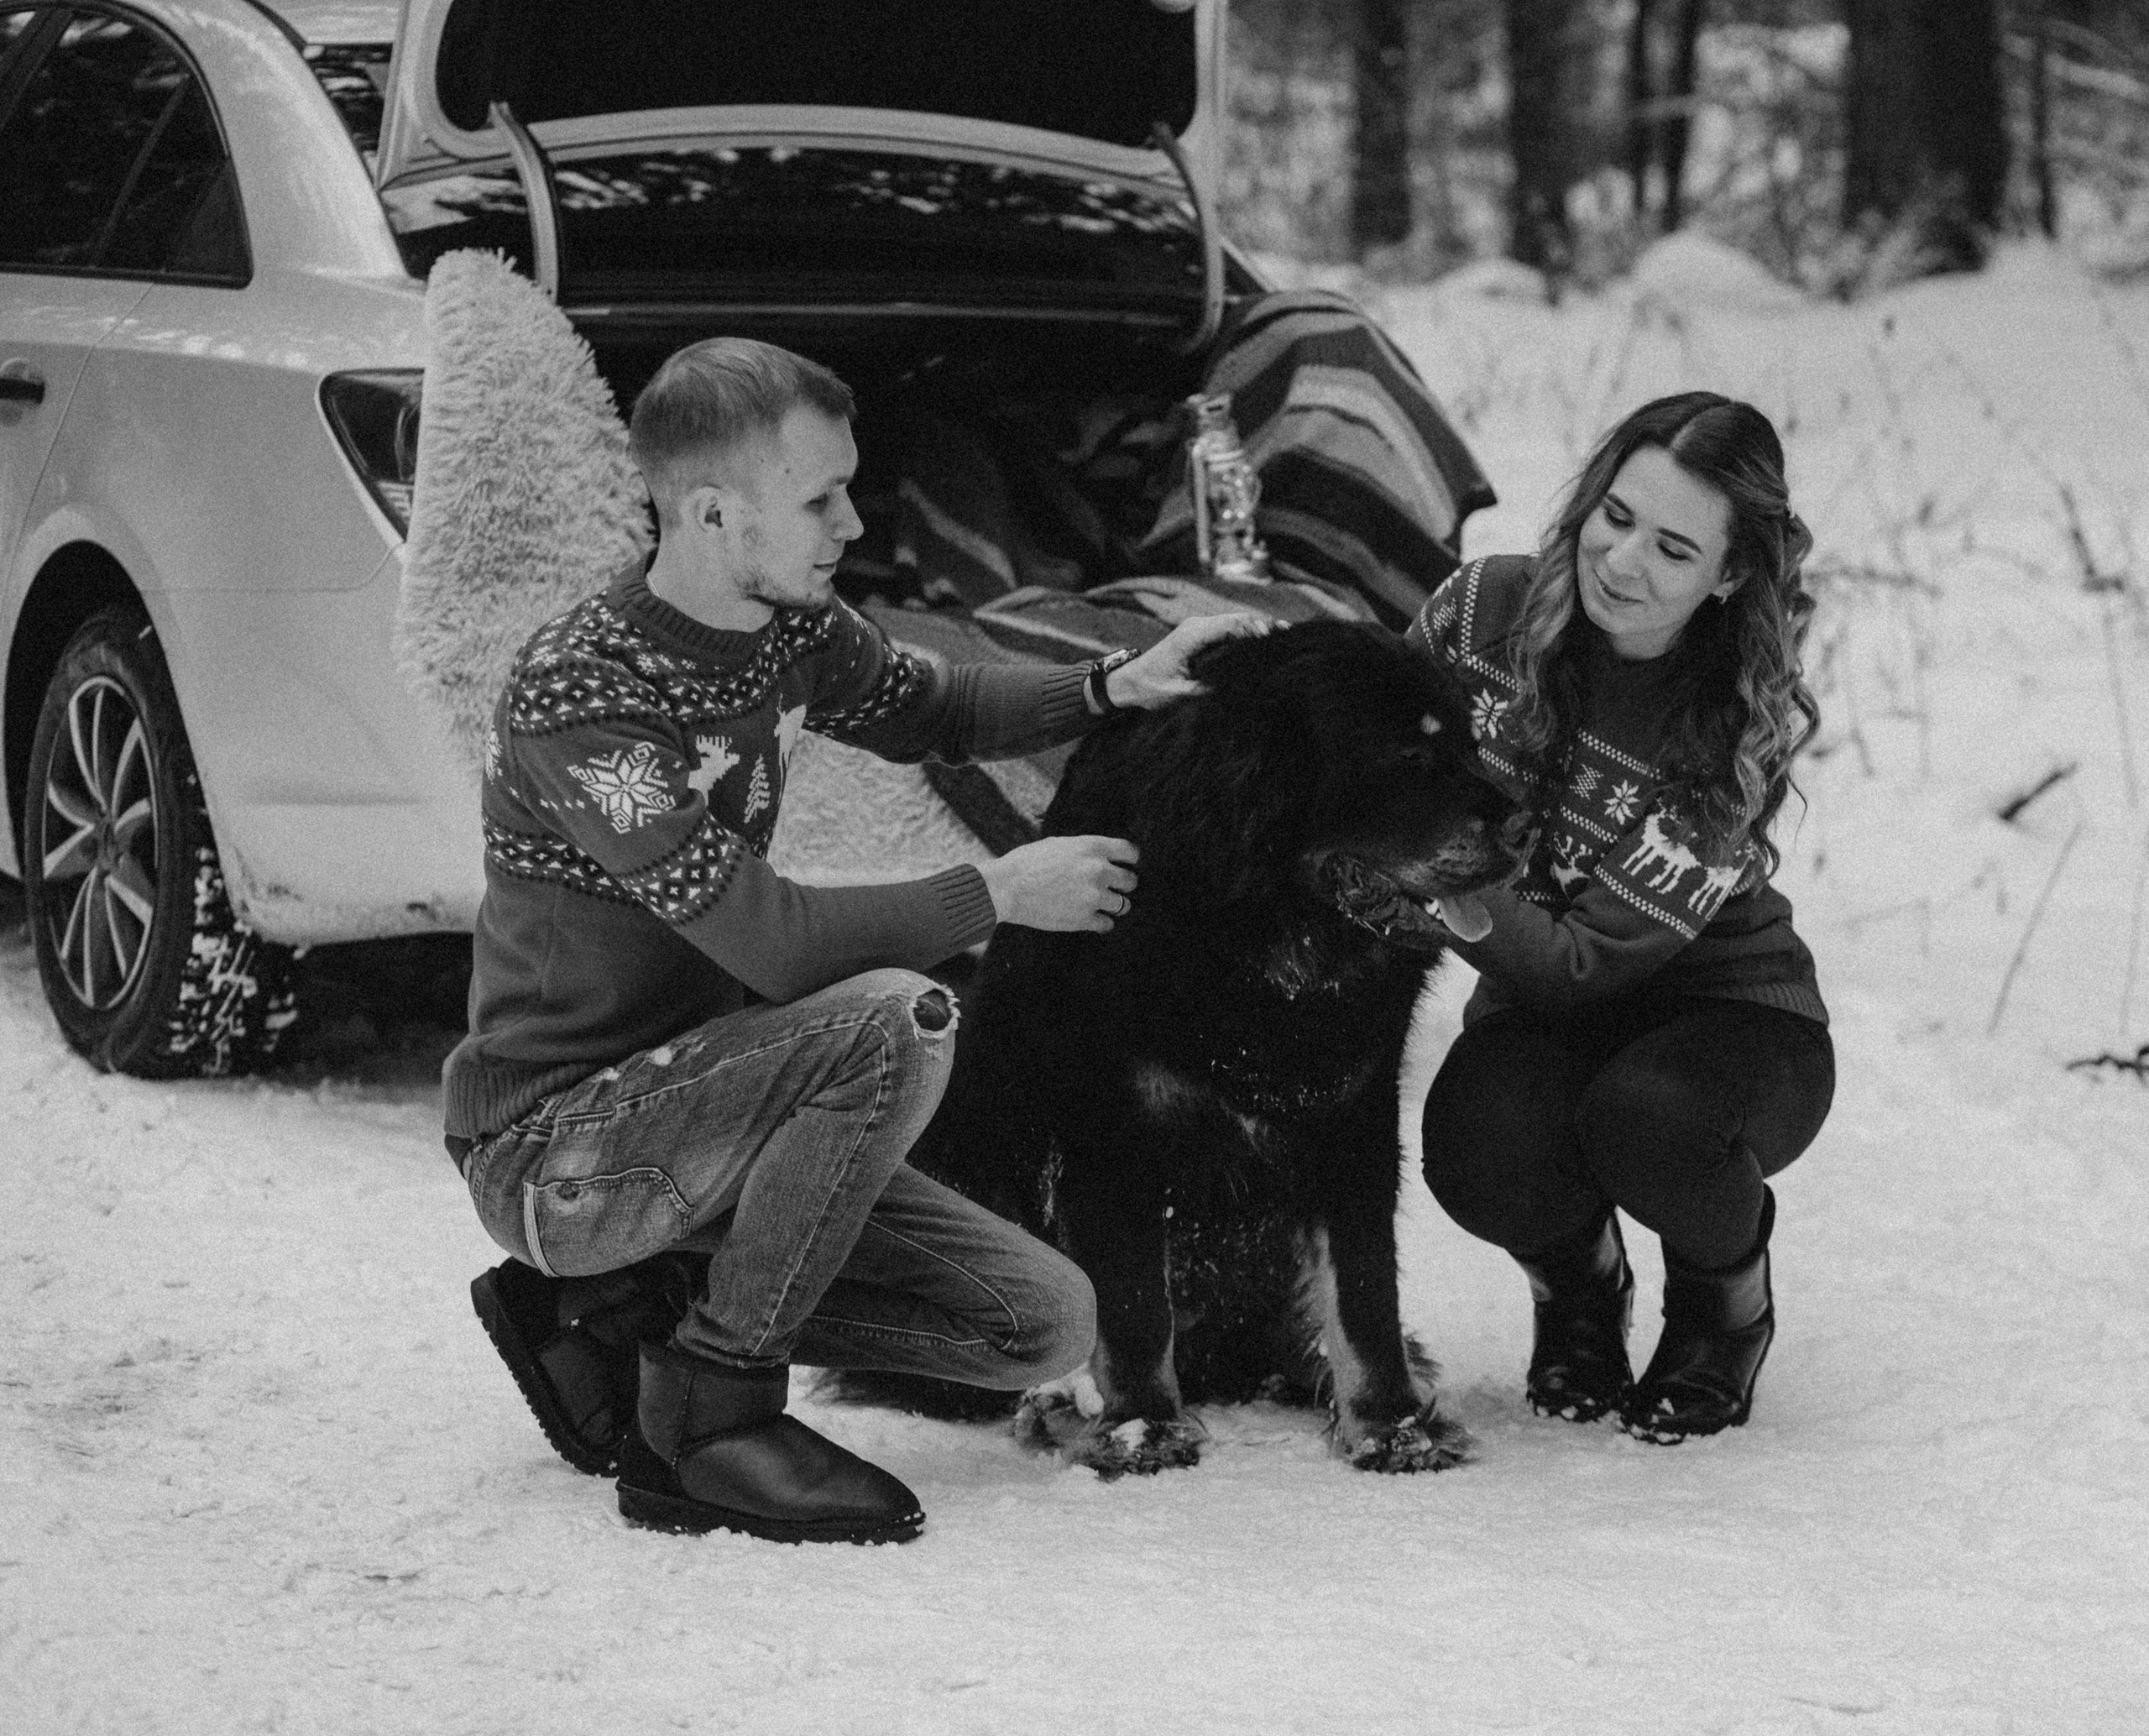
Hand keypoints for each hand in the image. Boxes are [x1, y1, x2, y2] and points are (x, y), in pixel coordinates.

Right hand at [978, 835, 1138, 931]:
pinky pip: (1107, 924)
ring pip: (1123, 905)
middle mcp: (1098, 871)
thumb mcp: (1059, 844)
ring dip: (1114, 905)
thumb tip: (1101, 857)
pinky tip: (1092, 919)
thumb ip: (1085, 850)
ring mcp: (1093, 896)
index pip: (1131, 852)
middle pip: (1131, 881)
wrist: (1007, 887)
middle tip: (1112, 888)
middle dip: (1123, 885)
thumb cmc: (1027, 862)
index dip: (1130, 860)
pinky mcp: (1084, 919)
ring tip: (1101, 905)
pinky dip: (1101, 923)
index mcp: (1092, 847)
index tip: (1126, 865)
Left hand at [1106, 612, 1272, 709]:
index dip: (1255, 630)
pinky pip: (1229, 631)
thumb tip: (1237, 689)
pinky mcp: (1202, 636)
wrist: (1130, 682)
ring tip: (1285, 637)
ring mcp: (1200, 628)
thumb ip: (1207, 690)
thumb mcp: (1179, 694)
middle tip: (1290, 637)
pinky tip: (1265, 643)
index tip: (1273, 640)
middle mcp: (1197, 625)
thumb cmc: (1150, 689)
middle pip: (1238, 619)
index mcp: (1191, 635)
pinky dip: (1247, 635)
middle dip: (1264, 627)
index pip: (1231, 625)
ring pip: (1236, 623)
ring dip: (1258, 630)